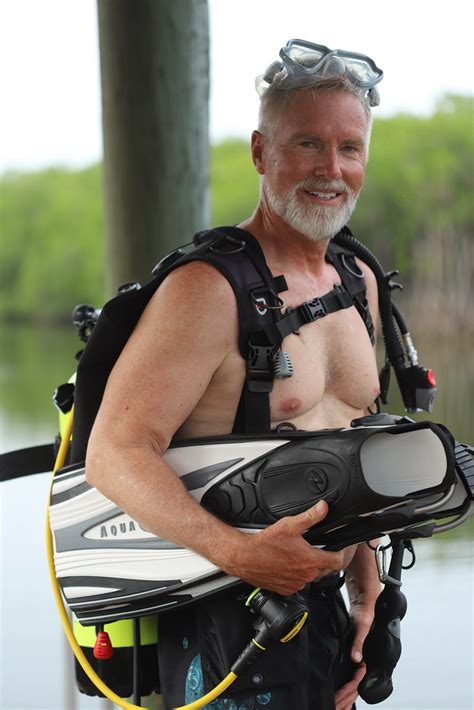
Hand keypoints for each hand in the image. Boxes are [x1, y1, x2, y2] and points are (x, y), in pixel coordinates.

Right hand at [220, 501, 345, 594]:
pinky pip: (299, 584)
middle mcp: (306, 575)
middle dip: (324, 559)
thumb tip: (323, 507)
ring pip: (312, 577)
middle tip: (316, 548)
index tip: (338, 548)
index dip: (340, 554)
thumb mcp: (289, 524)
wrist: (245, 557)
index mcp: (310, 560)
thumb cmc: (265, 543)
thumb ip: (310, 516)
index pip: (337, 562)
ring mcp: (296, 584)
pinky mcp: (287, 590)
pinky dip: (298, 576)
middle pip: (326, 570)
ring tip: (300, 555)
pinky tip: (290, 564)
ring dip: (310, 568)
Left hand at [334, 602, 374, 709]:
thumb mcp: (362, 627)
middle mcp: (364, 661)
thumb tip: (357, 658)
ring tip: (335, 706)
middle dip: (345, 700)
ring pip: (352, 684)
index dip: (347, 692)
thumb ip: (359, 643)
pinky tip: (338, 693)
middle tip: (334, 708)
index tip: (337, 700)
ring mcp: (359, 660)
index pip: (358, 681)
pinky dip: (345, 687)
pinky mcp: (353, 656)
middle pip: (355, 688)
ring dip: (345, 696)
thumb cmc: (366, 614)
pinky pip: (349, 676)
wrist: (364, 604)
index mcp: (368, 658)